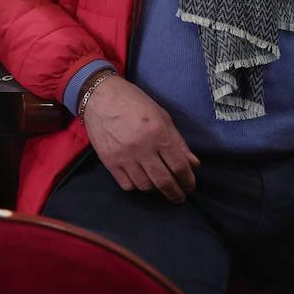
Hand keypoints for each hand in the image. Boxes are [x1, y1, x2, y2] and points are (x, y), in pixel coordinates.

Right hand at [82, 74, 199, 202]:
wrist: (100, 96)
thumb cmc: (134, 102)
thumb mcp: (162, 116)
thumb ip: (178, 141)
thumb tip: (193, 164)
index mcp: (158, 133)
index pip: (179, 166)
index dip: (188, 180)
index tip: (190, 186)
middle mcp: (142, 147)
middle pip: (163, 181)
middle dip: (175, 193)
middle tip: (179, 196)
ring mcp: (124, 156)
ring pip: (145, 186)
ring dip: (155, 189)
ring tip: (159, 185)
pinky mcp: (109, 161)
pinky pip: (126, 184)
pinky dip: (136, 186)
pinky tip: (140, 180)